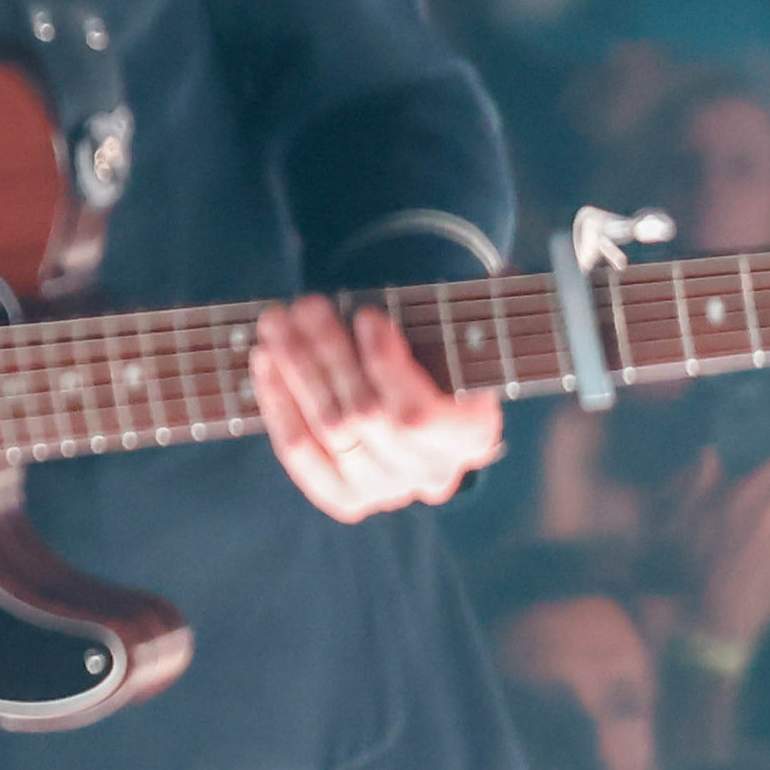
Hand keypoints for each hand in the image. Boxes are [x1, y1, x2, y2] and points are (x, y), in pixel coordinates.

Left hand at [250, 295, 503, 521]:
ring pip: (328, 431)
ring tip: (276, 324)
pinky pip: (300, 452)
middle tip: (304, 305)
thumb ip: (471, 310)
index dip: (386, 365)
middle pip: (364, 417)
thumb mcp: (460, 335)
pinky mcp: (344, 499)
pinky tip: (264, 362)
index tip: (368, 315)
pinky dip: (278, 404)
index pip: (418, 415)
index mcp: (472, 437)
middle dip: (328, 353)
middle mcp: (432, 474)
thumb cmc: (435, 358)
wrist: (416, 414)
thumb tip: (505, 270)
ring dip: (296, 370)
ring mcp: (386, 493)